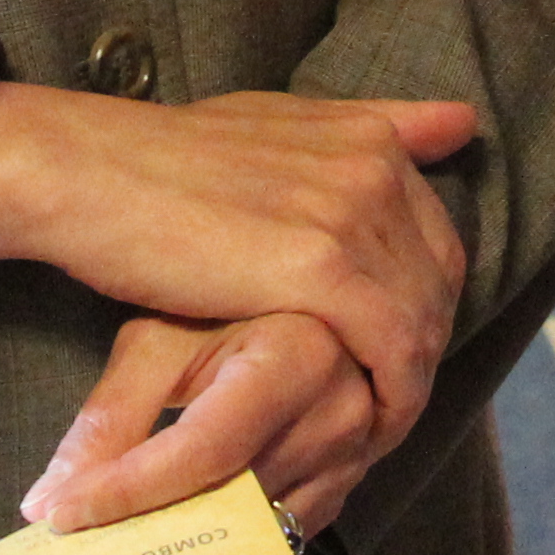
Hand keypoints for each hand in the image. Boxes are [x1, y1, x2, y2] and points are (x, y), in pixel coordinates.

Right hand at [0, 84, 472, 450]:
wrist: (92, 172)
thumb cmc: (165, 160)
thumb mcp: (274, 121)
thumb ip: (367, 125)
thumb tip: (462, 122)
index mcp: (367, 138)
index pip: (437, 239)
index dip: (423, 303)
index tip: (390, 353)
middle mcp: (375, 170)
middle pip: (439, 284)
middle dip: (421, 350)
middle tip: (385, 406)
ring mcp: (353, 215)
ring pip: (421, 324)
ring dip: (410, 385)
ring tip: (375, 431)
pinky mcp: (322, 268)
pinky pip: (392, 351)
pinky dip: (391, 399)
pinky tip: (367, 433)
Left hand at [29, 310, 381, 539]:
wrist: (308, 301)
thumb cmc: (230, 308)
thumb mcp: (164, 340)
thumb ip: (111, 417)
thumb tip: (45, 501)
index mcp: (296, 357)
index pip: (202, 450)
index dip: (127, 491)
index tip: (60, 517)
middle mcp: (339, 412)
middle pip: (228, 498)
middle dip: (152, 521)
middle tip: (83, 536)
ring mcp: (355, 454)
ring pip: (253, 527)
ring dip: (191, 533)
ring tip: (129, 529)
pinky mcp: (352, 482)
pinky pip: (282, 532)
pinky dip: (231, 535)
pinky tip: (189, 521)